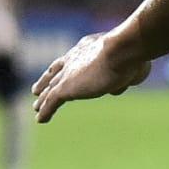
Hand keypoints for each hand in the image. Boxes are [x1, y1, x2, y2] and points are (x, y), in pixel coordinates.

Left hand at [31, 32, 149, 122]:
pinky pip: (51, 101)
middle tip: (37, 89)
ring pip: (51, 88)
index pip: (72, 58)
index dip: (65, 66)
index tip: (58, 70)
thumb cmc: (132, 55)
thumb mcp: (131, 67)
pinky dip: (45, 110)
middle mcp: (74, 58)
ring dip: (43, 98)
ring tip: (37, 107)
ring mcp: (68, 73)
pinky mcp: (65, 88)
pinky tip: (40, 119)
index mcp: (88, 48)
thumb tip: (116, 89)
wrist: (122, 51)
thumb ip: (123, 78)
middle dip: (46, 80)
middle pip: (55, 71)